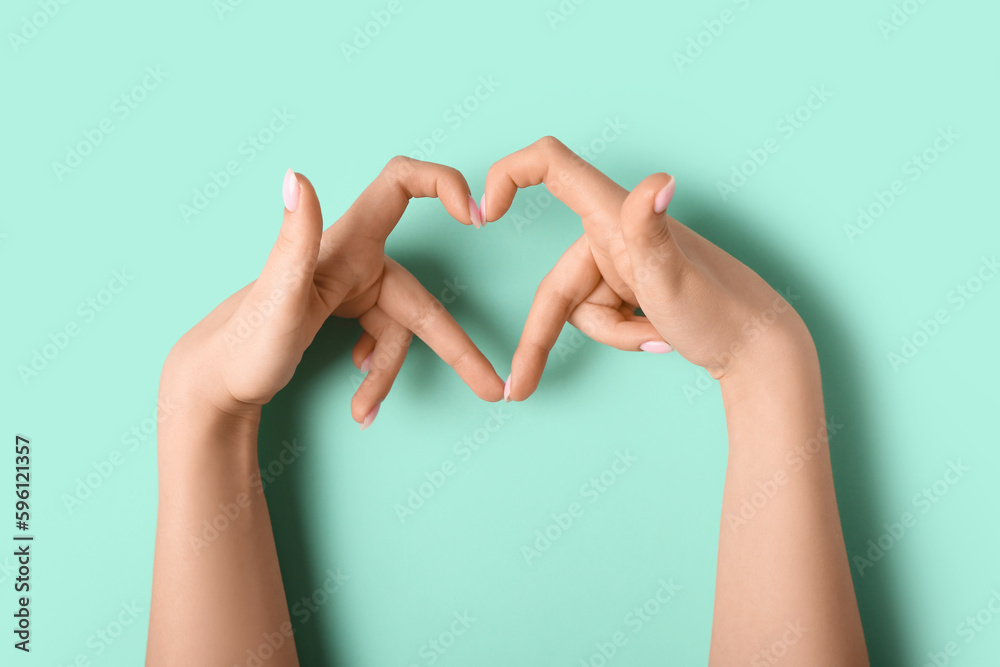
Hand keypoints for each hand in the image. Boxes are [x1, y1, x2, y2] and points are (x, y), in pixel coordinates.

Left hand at [162, 158, 503, 424]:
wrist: (212, 383)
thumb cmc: (242, 343)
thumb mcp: (276, 297)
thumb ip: (293, 236)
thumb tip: (295, 175)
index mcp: (344, 243)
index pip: (401, 184)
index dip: (444, 184)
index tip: (477, 215)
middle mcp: (353, 260)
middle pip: (420, 298)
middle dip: (455, 347)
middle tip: (491, 387)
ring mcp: (351, 288)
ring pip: (401, 328)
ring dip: (390, 373)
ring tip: (365, 411)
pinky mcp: (346, 313)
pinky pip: (383, 339)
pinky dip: (378, 371)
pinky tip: (360, 394)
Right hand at [482, 137, 808, 399]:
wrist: (761, 348)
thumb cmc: (722, 311)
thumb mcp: (674, 278)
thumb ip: (651, 229)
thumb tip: (660, 180)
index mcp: (616, 216)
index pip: (550, 164)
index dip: (507, 173)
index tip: (483, 212)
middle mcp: (617, 231)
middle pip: (558, 279)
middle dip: (544, 334)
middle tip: (520, 386)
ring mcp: (626, 260)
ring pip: (580, 304)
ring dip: (609, 332)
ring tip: (657, 337)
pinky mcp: (634, 286)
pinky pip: (602, 313)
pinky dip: (622, 332)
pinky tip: (659, 335)